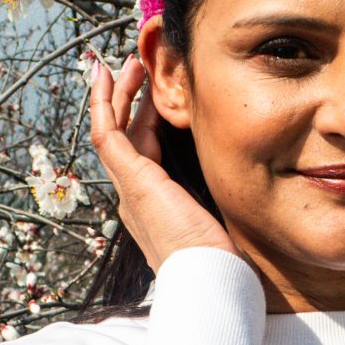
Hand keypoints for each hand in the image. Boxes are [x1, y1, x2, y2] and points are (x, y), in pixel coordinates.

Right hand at [85, 48, 241, 276]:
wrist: (208, 281)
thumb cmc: (220, 262)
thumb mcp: (220, 220)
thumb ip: (217, 198)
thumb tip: (236, 179)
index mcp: (152, 204)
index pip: (143, 151)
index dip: (144, 120)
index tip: (155, 95)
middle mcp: (133, 195)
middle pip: (122, 137)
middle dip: (126, 101)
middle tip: (132, 68)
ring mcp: (129, 188)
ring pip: (111, 130)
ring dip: (117, 95)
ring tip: (126, 64)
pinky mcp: (132, 180)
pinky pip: (109, 133)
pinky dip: (107, 103)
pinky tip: (114, 76)